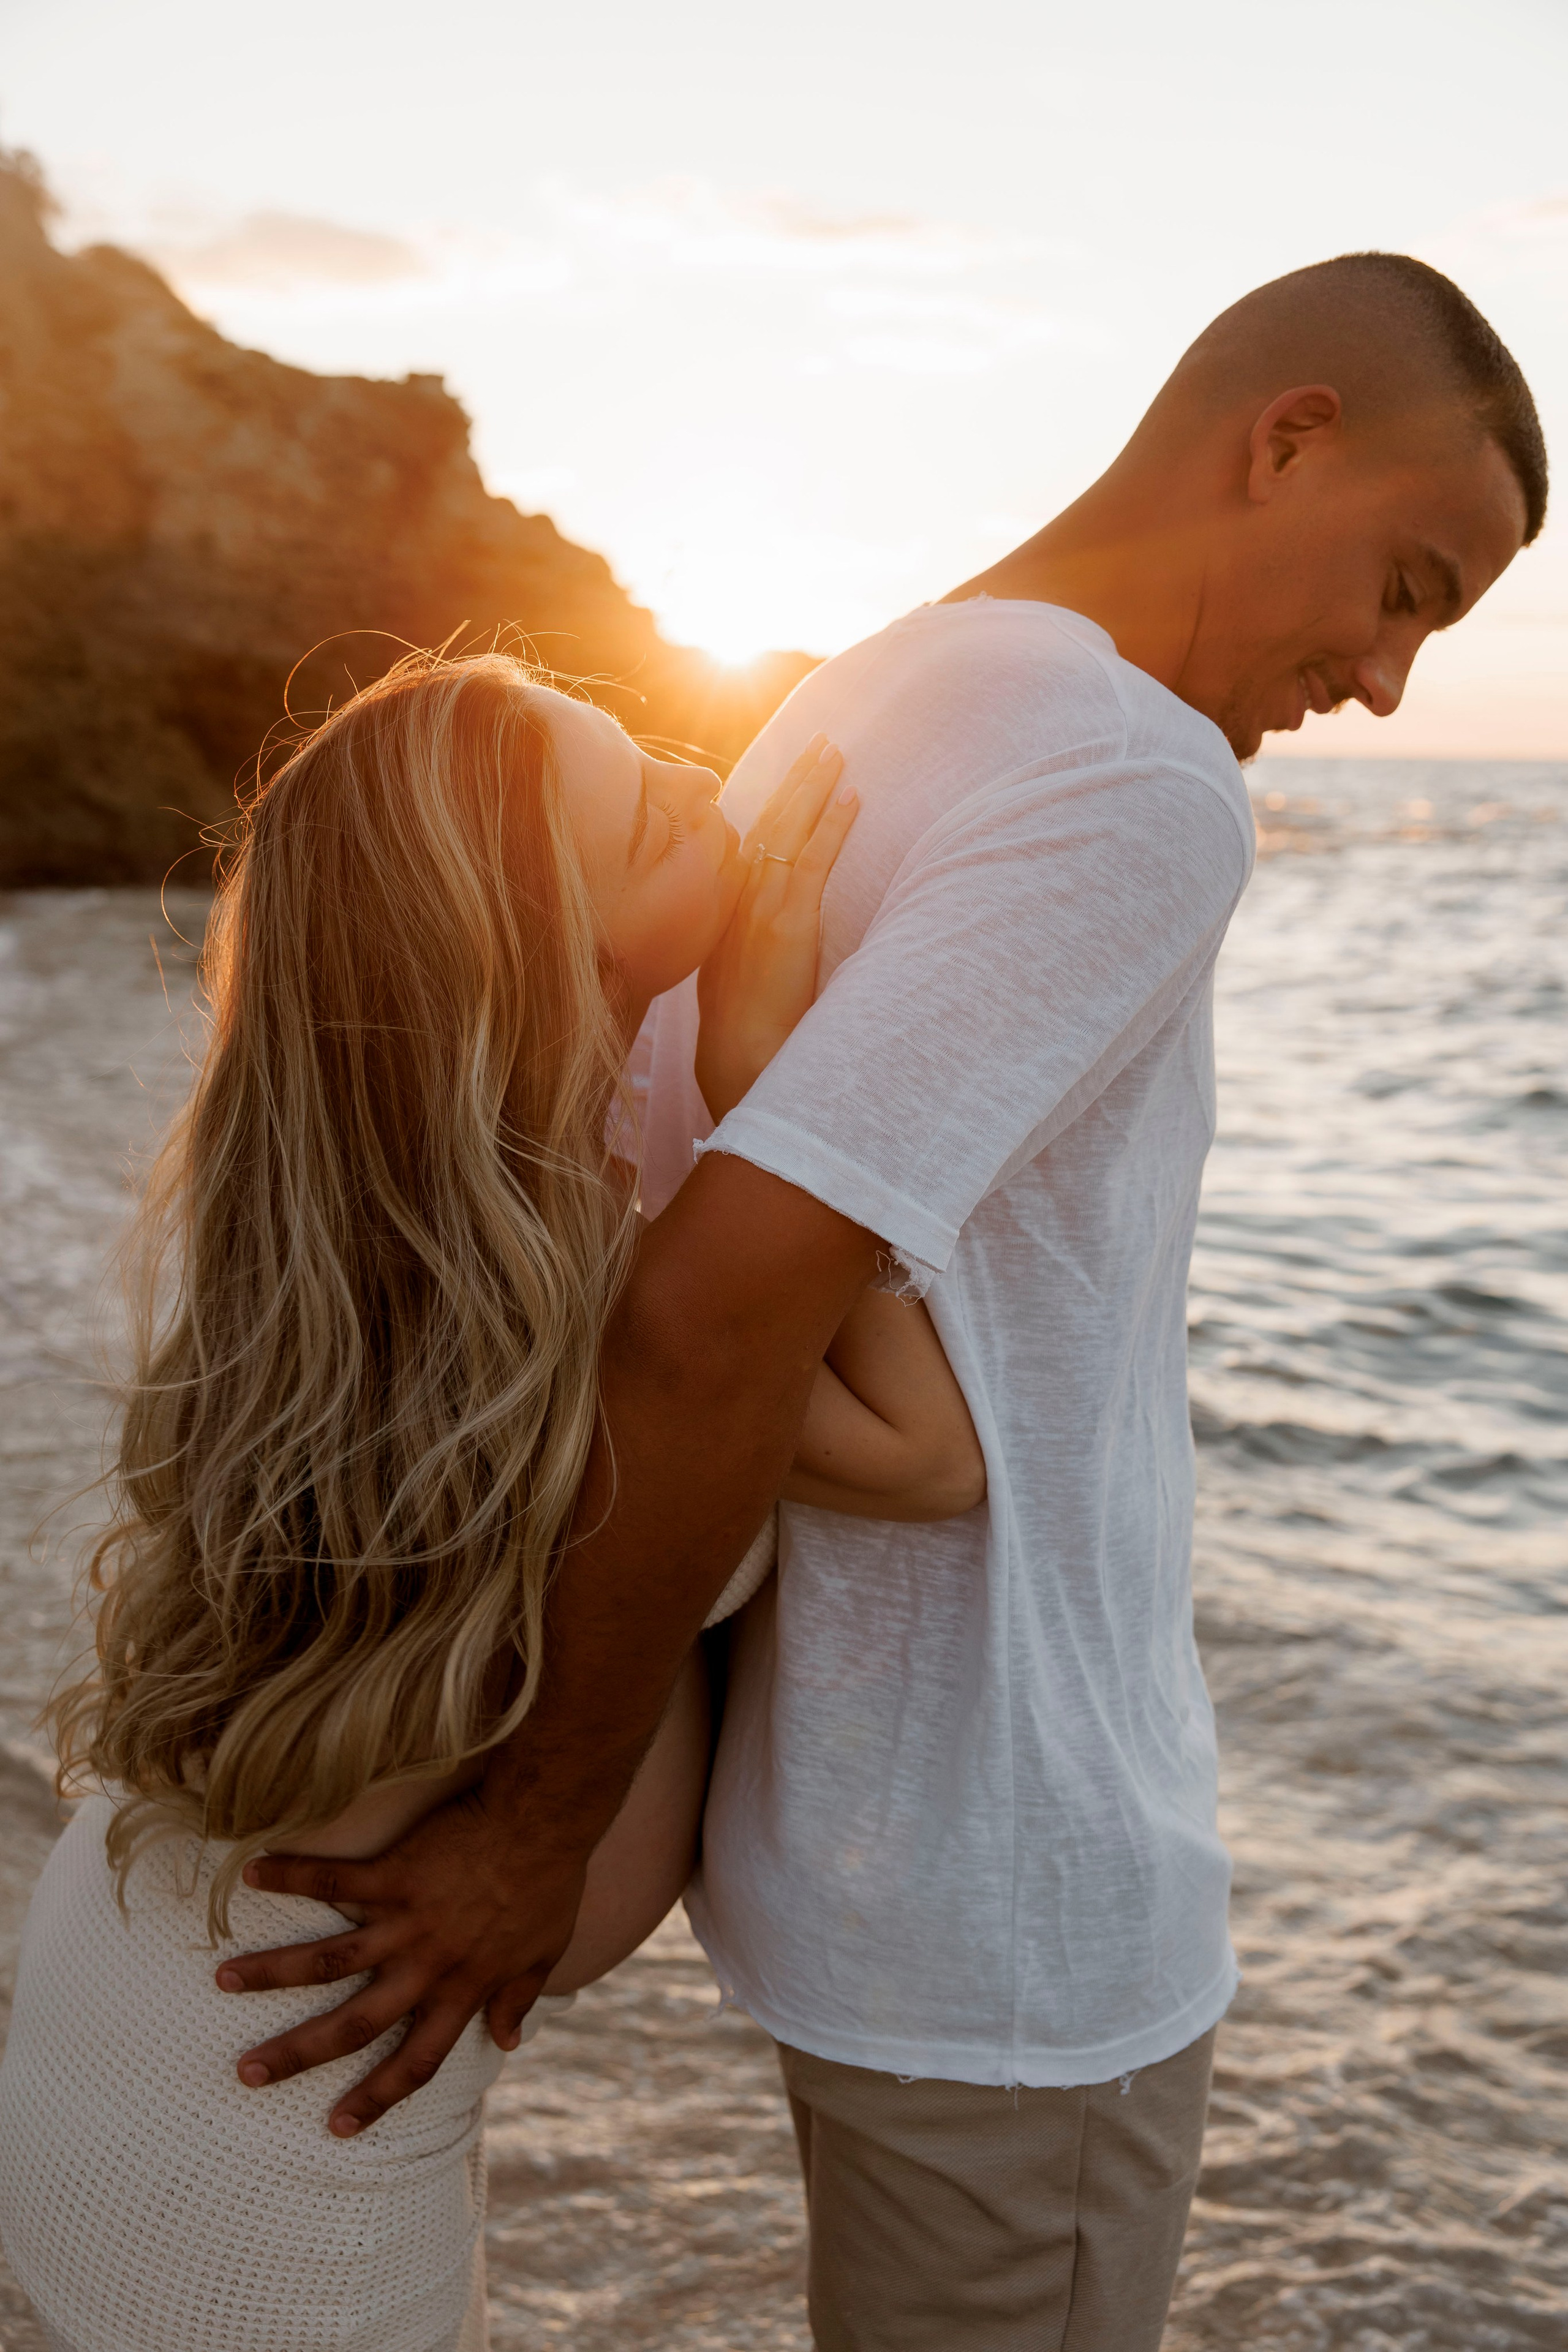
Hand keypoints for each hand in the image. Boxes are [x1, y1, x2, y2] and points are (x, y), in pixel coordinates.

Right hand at [216, 1786, 584, 2137]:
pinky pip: (335, 1879)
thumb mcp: (545, 1953)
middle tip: (247, 2074)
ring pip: (329, 1959)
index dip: (375, 2097)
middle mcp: (427, 1966)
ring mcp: (408, 1920)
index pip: (415, 2063)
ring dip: (273, 1971)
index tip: (335, 2127)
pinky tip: (252, 1870)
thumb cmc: (552, 1883)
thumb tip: (508, 2043)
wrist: (546, 1819)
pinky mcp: (396, 1872)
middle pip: (354, 2024)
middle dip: (299, 2053)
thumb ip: (520, 1998)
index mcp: (463, 1991)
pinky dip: (293, 1874)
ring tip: (223, 1979)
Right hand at [695, 733, 857, 1123]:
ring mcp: (760, 906)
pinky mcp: (787, 922)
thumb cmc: (744, 1026)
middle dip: (795, 778)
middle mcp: (738, 895)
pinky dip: (832, 826)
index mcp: (726, 904)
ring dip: (814, 787)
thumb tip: (771, 928)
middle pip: (769, 820)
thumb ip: (750, 937)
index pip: (751, 838)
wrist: (738, 1058)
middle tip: (820, 741)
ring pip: (788, 829)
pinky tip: (851, 797)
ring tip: (835, 751)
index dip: (774, 802)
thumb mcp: (739, 970)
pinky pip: (813, 860)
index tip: (793, 773)